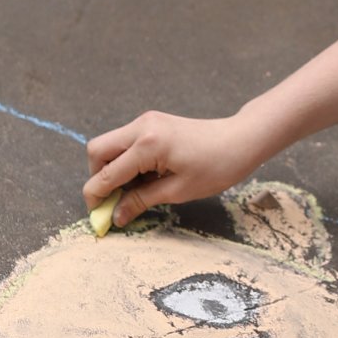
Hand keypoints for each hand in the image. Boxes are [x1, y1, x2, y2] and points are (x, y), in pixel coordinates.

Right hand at [84, 109, 258, 226]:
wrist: (241, 140)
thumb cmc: (216, 167)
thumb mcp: (177, 191)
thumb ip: (141, 201)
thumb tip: (116, 216)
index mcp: (147, 144)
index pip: (106, 173)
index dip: (96, 196)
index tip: (97, 215)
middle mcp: (141, 127)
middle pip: (97, 151)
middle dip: (98, 178)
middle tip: (112, 201)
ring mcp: (145, 121)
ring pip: (109, 145)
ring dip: (111, 169)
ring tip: (132, 192)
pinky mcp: (151, 122)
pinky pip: (125, 142)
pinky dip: (125, 161)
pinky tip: (142, 178)